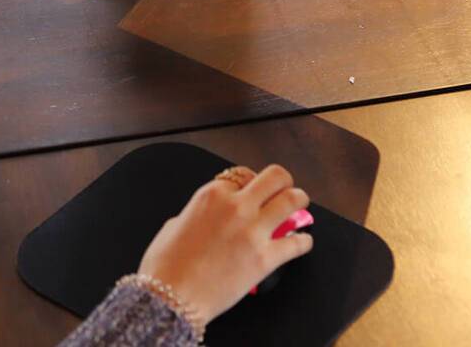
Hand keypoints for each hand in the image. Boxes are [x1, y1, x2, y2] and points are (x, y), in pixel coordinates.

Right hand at [137, 164, 312, 324]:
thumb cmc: (166, 265)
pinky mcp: (265, 259)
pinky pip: (297, 243)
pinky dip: (303, 242)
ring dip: (299, 202)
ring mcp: (253, 231)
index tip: (255, 189)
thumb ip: (197, 214)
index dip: (251, 181)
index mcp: (211, 195)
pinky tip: (302, 242)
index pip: (243, 174)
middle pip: (276, 177)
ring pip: (292, 200)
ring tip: (299, 208)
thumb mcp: (175, 225)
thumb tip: (207, 219)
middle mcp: (236, 206)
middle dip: (283, 183)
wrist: (172, 296)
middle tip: (284, 191)